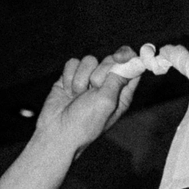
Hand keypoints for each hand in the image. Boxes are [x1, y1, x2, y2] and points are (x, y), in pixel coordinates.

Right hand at [0, 46, 141, 188]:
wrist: (57, 132)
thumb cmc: (85, 122)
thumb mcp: (107, 101)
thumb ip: (118, 79)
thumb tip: (131, 61)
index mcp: (121, 94)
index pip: (131, 68)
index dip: (128, 58)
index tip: (120, 56)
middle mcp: (106, 86)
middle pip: (110, 60)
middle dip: (99, 72)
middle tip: (93, 88)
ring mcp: (88, 81)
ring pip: (89, 60)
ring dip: (81, 78)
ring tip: (77, 95)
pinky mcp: (71, 77)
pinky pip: (73, 63)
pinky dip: (69, 77)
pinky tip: (68, 92)